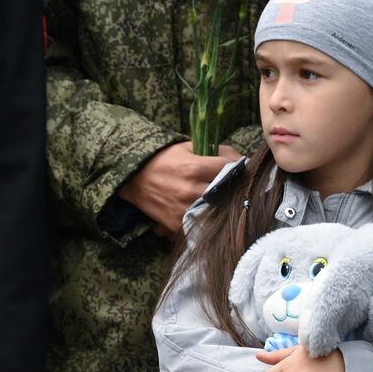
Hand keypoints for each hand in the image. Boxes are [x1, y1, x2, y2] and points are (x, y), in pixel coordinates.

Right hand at [118, 141, 240, 236]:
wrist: (133, 177)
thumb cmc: (162, 159)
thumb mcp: (186, 147)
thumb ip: (211, 151)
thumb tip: (237, 158)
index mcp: (194, 167)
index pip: (230, 167)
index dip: (238, 164)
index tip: (239, 165)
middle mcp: (191, 190)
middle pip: (227, 191)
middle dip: (233, 186)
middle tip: (234, 183)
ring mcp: (184, 209)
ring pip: (216, 210)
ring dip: (221, 204)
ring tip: (221, 199)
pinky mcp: (176, 223)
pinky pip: (199, 223)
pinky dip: (204, 218)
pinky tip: (204, 212)